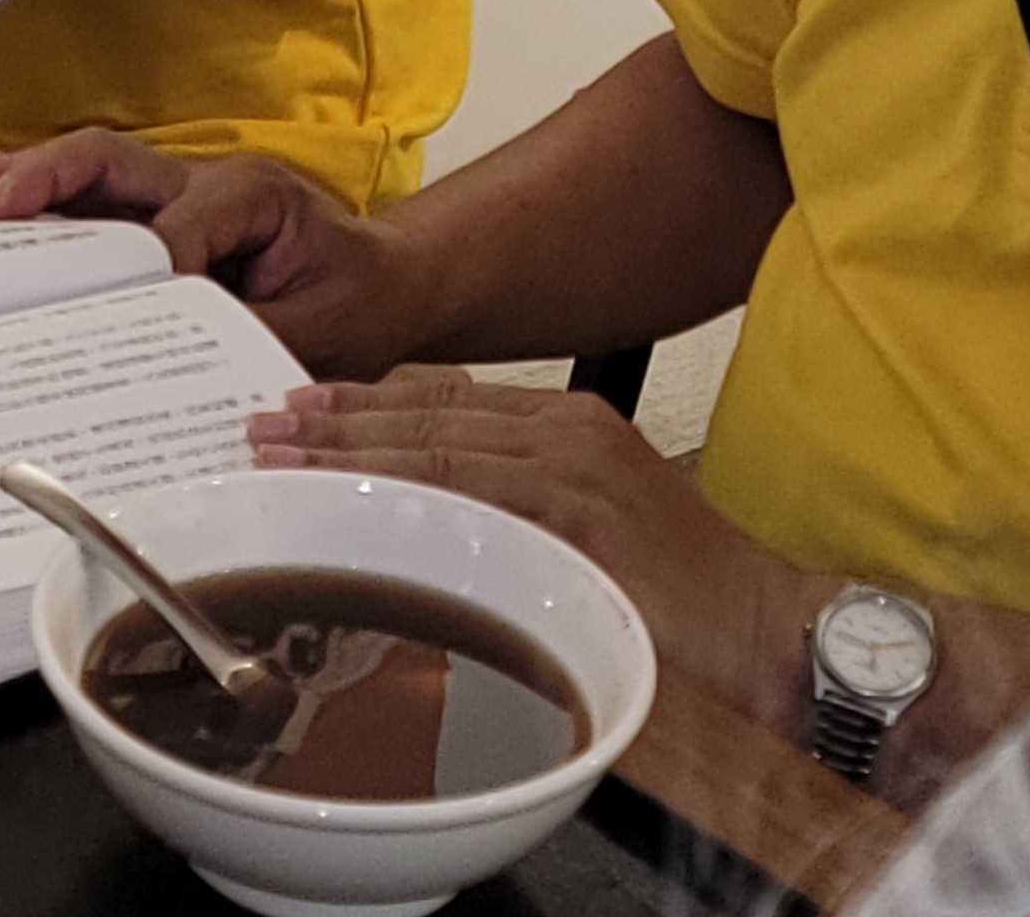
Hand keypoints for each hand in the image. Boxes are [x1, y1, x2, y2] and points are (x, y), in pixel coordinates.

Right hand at [0, 131, 433, 377]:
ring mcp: (177, 188)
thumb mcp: (322, 331)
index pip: (179, 227)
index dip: (143, 263)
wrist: (387, 280)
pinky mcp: (158, 208)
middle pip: (112, 162)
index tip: (100, 305)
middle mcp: (205, 178)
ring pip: (90, 168)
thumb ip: (254, 336)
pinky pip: (92, 191)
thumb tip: (182, 358)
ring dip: (23, 178)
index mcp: (253, 196)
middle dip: (45, 180)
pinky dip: (37, 185)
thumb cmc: (357, 303)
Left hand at [248, 370, 808, 715]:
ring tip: (282, 457)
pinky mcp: (578, 515)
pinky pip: (470, 497)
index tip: (299, 407)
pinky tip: (351, 499)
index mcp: (567, 423)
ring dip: (349, 451)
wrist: (766, 632)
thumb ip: (516, 502)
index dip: (365, 400)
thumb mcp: (591, 522)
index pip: (444, 397)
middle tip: (263, 426)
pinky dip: (402, 494)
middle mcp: (565, 429)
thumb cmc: (680, 592)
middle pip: (425, 411)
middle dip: (337, 419)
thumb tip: (429, 513)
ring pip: (434, 446)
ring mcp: (572, 467)